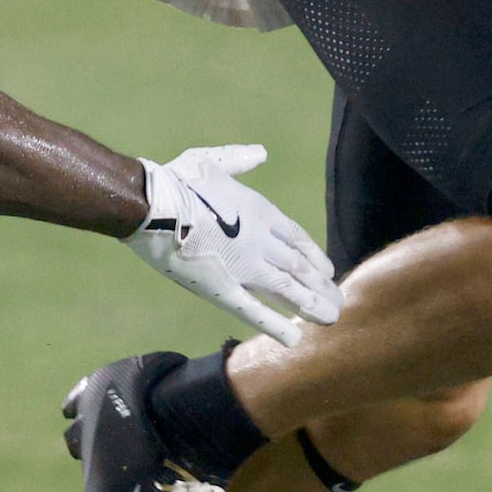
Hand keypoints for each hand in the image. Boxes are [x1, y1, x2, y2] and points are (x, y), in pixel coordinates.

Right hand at [126, 145, 340, 346]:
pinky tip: (293, 340)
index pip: (298, 239)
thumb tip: (261, 152)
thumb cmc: (178, 180)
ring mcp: (244, 267)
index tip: (328, 271)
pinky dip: (274, 326)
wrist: (153, 205)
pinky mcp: (222, 288)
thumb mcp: (213, 161)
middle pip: (300, 267)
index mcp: (260, 212)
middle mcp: (261, 241)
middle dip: (320, 286)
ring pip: (287, 290)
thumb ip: (240, 159)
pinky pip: (253, 311)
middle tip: (338, 301)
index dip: (315, 257)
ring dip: (311, 306)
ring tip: (330, 319)